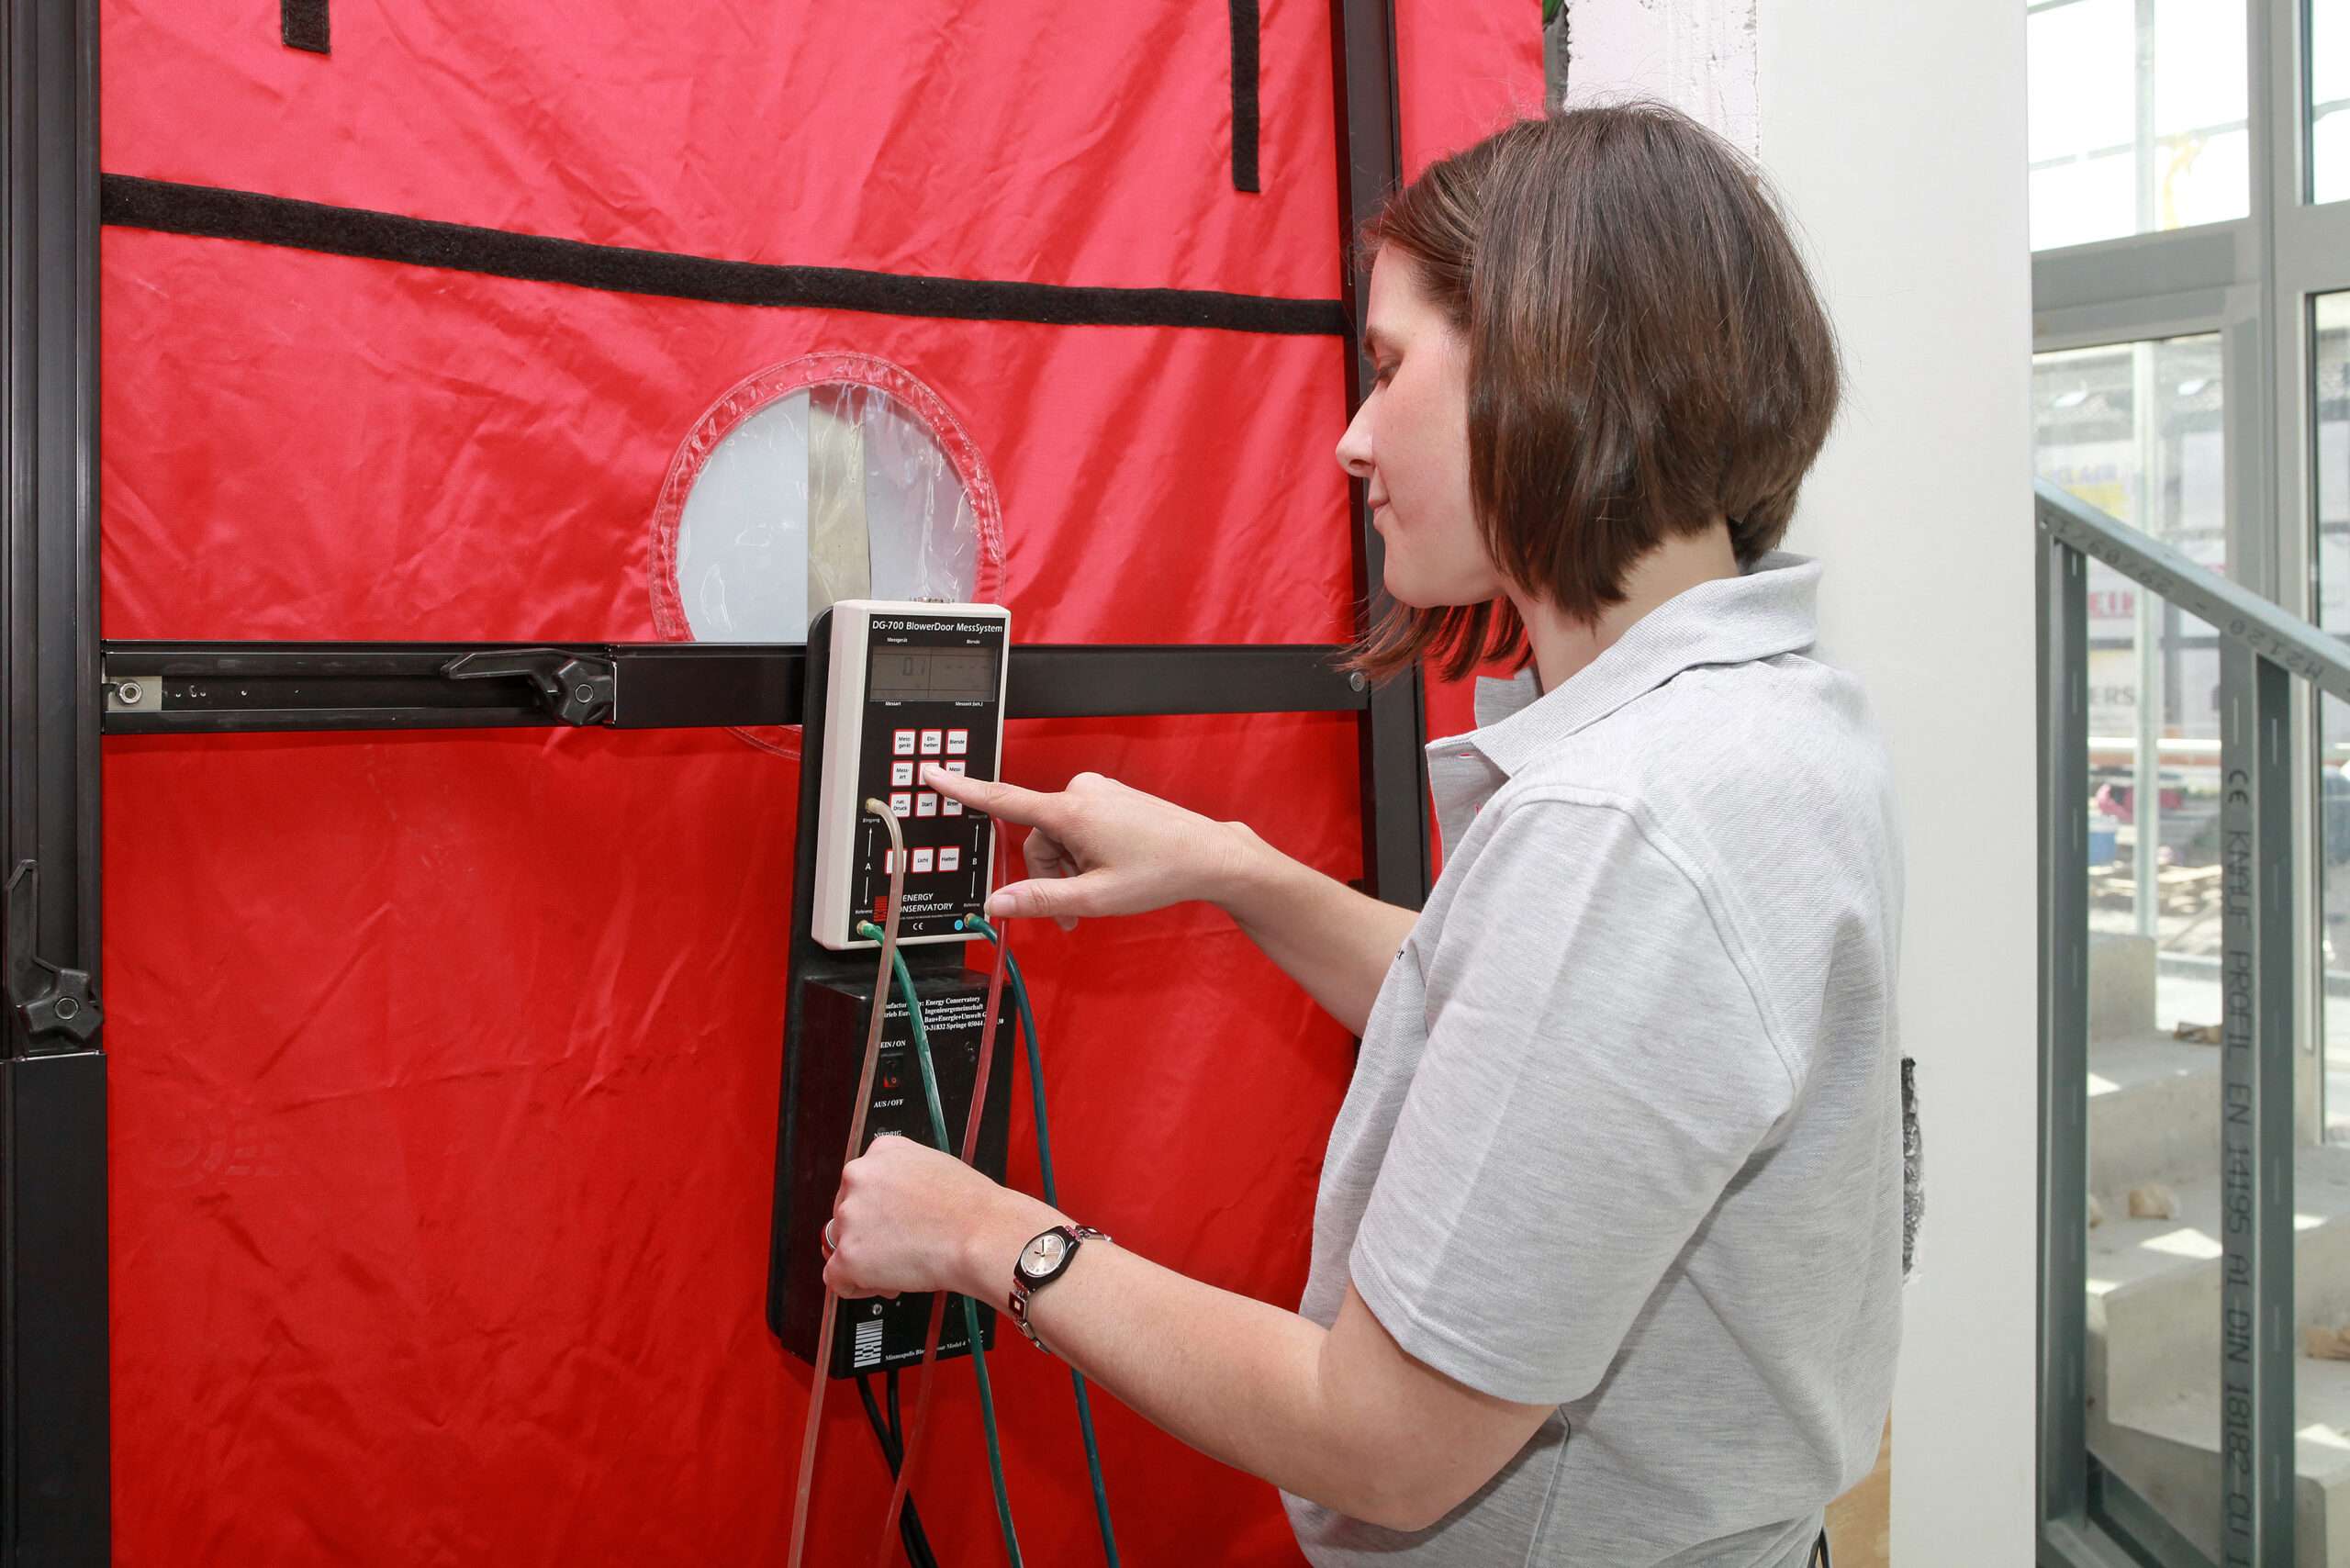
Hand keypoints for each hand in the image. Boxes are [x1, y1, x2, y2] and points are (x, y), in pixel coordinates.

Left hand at [825, 1134, 1060, 1301]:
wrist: (982, 1234)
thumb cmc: (972, 1208)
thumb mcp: (934, 1168)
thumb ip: (903, 1181)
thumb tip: (893, 1205)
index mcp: (881, 1151)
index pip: (861, 1184)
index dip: (878, 1210)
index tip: (893, 1224)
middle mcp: (859, 1176)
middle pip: (847, 1213)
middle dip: (869, 1235)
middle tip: (901, 1249)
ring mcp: (850, 1216)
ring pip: (841, 1244)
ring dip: (865, 1259)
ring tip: (899, 1267)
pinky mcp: (848, 1254)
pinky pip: (836, 1279)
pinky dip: (858, 1287)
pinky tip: (887, 1284)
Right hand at [921, 764, 1257, 930]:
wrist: (1208, 855)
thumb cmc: (1161, 871)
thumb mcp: (1095, 897)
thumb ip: (1041, 901)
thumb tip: (997, 905)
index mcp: (1071, 812)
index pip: (1003, 799)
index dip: (962, 789)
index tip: (932, 773)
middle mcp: (1081, 793)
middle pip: (1036, 837)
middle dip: (1048, 874)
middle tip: (1071, 911)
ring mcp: (1097, 792)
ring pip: (1057, 836)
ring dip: (1067, 867)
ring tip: (1098, 892)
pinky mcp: (1109, 797)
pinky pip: (1077, 827)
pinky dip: (1082, 853)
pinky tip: (1109, 871)